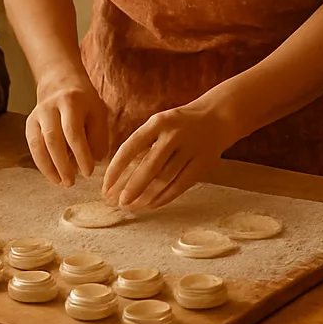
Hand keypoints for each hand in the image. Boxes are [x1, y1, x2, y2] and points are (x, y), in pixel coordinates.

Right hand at [25, 75, 109, 186]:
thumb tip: (93, 161)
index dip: (80, 155)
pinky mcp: (29, 123)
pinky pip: (33, 147)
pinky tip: (52, 175)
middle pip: (53, 140)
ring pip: (39, 145)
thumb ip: (98, 136)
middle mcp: (50, 107)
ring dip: (49, 168)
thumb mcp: (97, 112)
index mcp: (71, 101)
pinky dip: (42, 164)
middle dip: (62, 165)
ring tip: (61, 183)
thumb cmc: (84, 102)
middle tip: (72, 182)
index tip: (88, 172)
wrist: (60, 82)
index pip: (73, 132)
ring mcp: (37, 115)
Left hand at [102, 103, 240, 209]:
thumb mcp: (159, 124)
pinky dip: (164, 197)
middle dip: (132, 188)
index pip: (130, 147)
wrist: (217, 117)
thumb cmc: (178, 124)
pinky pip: (180, 185)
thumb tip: (118, 177)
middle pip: (149, 167)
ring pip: (165, 179)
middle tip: (119, 202)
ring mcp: (190, 149)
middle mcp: (173, 134)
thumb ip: (142, 145)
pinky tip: (152, 205)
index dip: (116, 169)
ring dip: (146, 196)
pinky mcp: (203, 163)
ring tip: (133, 206)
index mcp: (157, 122)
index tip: (105, 186)